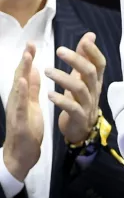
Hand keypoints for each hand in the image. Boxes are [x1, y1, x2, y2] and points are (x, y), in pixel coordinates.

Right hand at [3, 44, 43, 181]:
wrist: (22, 154)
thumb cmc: (27, 127)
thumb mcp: (31, 104)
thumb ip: (31, 88)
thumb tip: (31, 70)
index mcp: (22, 96)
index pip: (25, 74)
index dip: (28, 59)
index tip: (33, 43)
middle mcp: (17, 101)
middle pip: (20, 77)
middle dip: (25, 60)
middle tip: (30, 43)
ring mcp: (16, 111)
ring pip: (18, 89)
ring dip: (22, 72)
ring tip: (27, 57)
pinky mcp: (19, 122)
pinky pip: (19, 106)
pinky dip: (21, 94)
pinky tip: (22, 83)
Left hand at [46, 32, 105, 144]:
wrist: (81, 129)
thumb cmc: (80, 99)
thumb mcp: (82, 77)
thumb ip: (85, 57)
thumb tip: (90, 35)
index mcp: (95, 80)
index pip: (100, 63)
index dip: (94, 52)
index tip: (84, 40)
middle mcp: (94, 90)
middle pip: (89, 72)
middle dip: (76, 60)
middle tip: (58, 50)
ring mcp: (87, 104)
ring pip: (79, 88)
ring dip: (63, 78)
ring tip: (47, 71)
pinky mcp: (79, 116)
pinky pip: (72, 107)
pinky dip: (61, 100)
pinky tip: (49, 94)